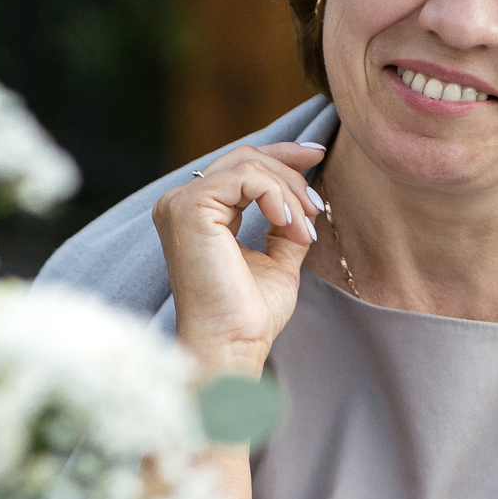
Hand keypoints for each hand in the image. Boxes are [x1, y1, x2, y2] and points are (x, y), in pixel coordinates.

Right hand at [153, 142, 323, 377]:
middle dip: (291, 172)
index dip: (280, 155)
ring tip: (305, 228)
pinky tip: (288, 224)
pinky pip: (245, 178)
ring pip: (248, 165)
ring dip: (288, 192)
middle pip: (244, 158)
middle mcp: (181, 204)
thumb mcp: (278, 261)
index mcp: (197, 214)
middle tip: (317, 206)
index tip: (317, 153)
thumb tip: (307, 201)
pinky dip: (276, 195)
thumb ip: (285, 228)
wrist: (232, 345)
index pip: (239, 167)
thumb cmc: (249, 315)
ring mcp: (180, 204)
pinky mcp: (189, 209)